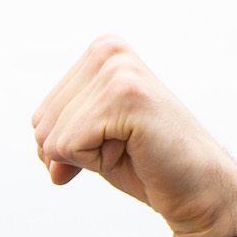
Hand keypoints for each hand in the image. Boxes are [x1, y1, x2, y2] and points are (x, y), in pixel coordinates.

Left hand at [31, 37, 236, 236]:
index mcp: (99, 52)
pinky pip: (68, 147)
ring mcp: (118, 69)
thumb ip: (55, 135)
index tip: (114, 140)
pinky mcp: (125, 95)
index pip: (39, 117)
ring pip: (52, 139)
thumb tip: (42, 148)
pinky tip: (134, 150)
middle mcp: (107, 50)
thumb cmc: (144, 164)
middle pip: (41, 126)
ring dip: (89, 158)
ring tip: (131, 146)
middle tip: (125, 146)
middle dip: (76, 153)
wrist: (196, 187)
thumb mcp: (87, 143)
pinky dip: (97, 163)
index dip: (69, 146)